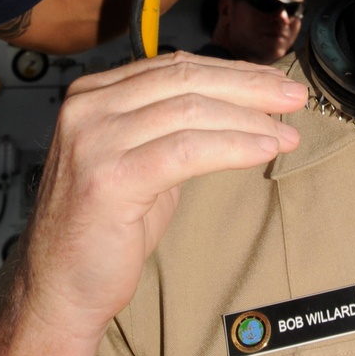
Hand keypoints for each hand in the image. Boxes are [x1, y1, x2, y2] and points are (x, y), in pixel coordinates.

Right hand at [20, 54, 306, 339]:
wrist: (60, 289)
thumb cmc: (106, 225)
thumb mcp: (142, 155)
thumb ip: (175, 120)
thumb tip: (244, 95)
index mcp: (95, 93)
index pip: (177, 66)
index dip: (233, 70)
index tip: (275, 81)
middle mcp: (89, 108)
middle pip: (188, 80)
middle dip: (250, 87)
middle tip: (294, 98)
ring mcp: (94, 140)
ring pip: (193, 111)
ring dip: (251, 120)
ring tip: (287, 132)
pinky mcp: (110, 177)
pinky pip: (188, 150)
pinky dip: (234, 147)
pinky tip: (265, 151)